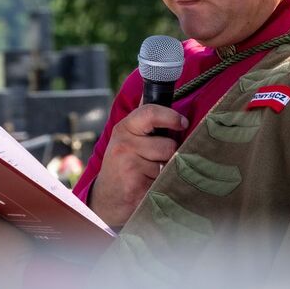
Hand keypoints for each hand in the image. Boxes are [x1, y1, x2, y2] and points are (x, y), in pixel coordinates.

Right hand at [89, 103, 187, 226]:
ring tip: (150, 174)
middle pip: (168, 145)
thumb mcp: (128, 136)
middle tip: (156, 160)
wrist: (106, 198)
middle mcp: (124, 145)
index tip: (183, 123)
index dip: (172, 117)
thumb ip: (145, 118)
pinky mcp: (136, 187)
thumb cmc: (123, 163)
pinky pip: (165, 182)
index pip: (151, 112)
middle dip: (169, 155)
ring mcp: (129, 167)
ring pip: (168, 165)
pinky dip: (163, 186)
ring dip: (165, 172)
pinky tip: (149, 186)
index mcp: (125, 128)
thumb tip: (159, 90)